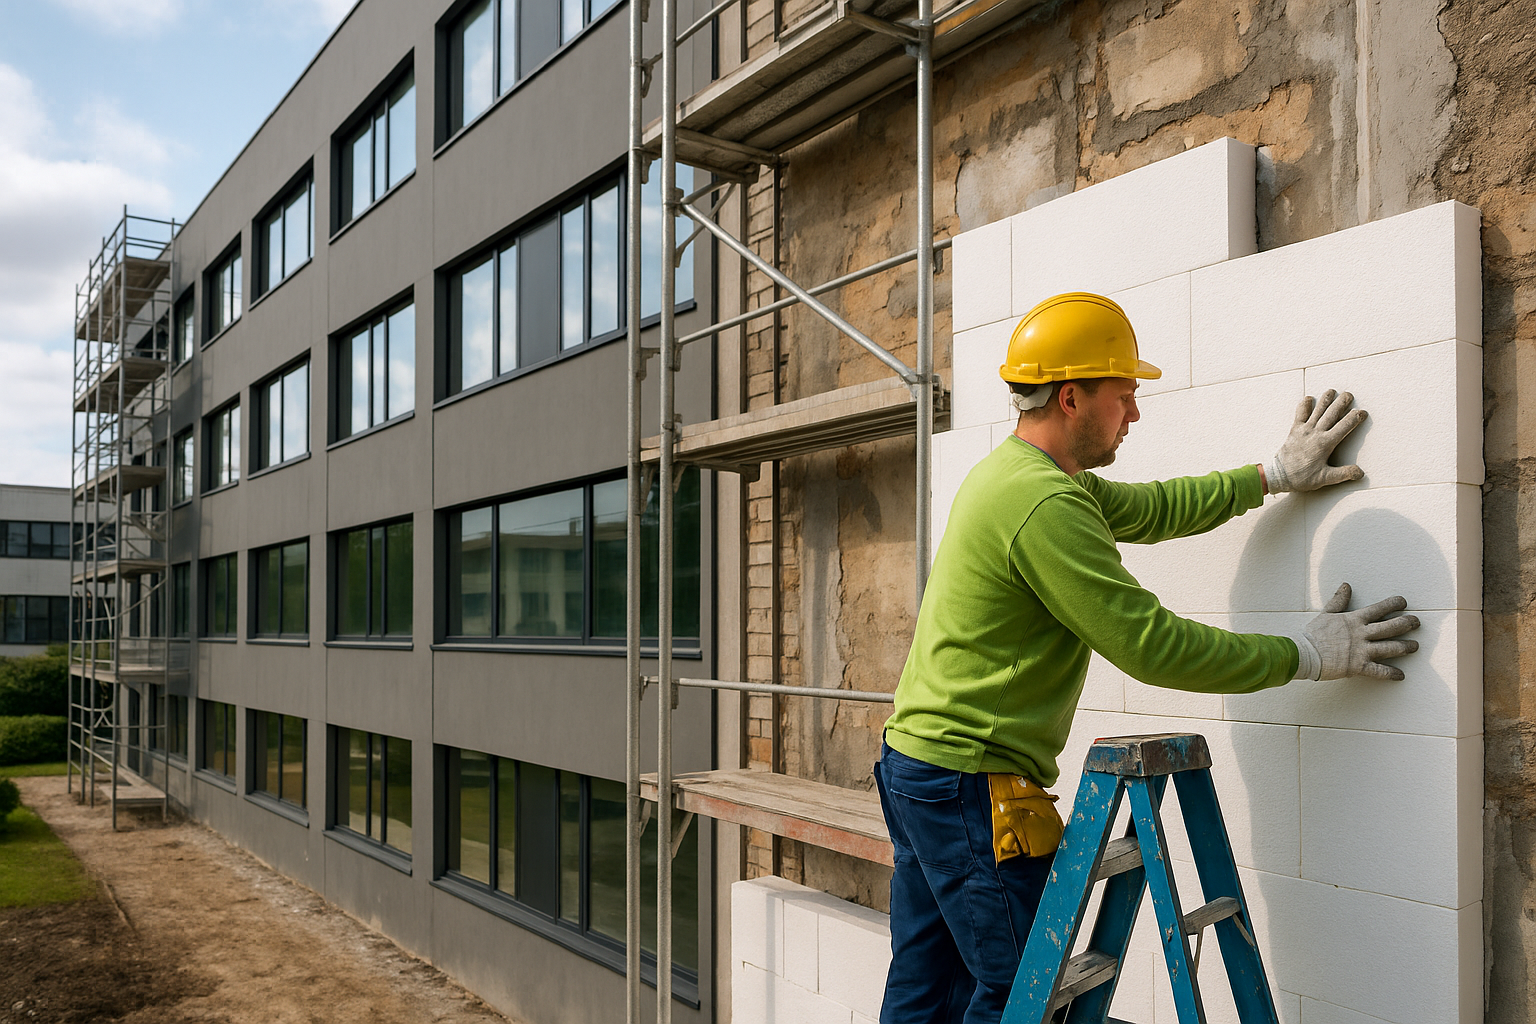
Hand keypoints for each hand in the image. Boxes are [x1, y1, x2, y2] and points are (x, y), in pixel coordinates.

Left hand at [1266, 390, 1366, 493]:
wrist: (1279, 476)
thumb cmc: (1302, 477)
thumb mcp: (1325, 479)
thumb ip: (1344, 474)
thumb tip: (1361, 473)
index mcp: (1325, 443)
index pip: (1344, 426)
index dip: (1355, 418)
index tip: (1363, 412)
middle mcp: (1315, 433)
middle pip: (1332, 414)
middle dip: (1341, 403)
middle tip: (1349, 394)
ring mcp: (1304, 430)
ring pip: (1317, 410)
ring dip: (1325, 400)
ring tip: (1332, 391)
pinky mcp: (1294, 430)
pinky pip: (1299, 414)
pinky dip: (1304, 405)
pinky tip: (1309, 398)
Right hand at [1293, 583, 1419, 680]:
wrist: (1303, 652)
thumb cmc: (1313, 634)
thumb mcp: (1326, 614)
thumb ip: (1339, 601)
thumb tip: (1346, 586)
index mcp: (1354, 620)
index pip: (1379, 609)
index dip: (1393, 604)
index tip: (1403, 602)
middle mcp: (1362, 634)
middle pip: (1391, 627)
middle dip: (1406, 623)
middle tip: (1416, 622)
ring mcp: (1362, 650)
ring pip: (1390, 647)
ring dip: (1405, 647)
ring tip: (1415, 646)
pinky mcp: (1358, 666)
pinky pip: (1379, 671)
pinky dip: (1391, 674)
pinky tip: (1401, 675)